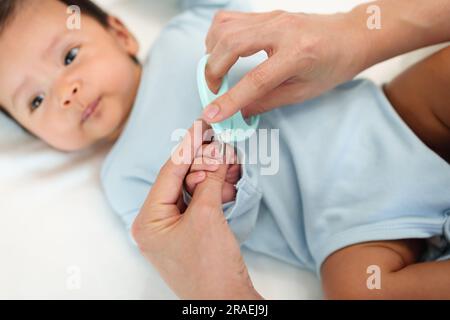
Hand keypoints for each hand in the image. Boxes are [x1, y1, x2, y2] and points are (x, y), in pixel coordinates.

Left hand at [131, 120, 261, 299]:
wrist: (226, 302)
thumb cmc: (210, 267)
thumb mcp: (208, 217)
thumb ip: (211, 180)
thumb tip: (218, 153)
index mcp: (148, 221)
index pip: (168, 174)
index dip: (187, 147)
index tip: (200, 125)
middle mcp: (156, 223)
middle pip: (181, 180)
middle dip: (204, 163)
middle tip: (223, 145)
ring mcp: (174, 228)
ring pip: (193, 190)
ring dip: (213, 176)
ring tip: (231, 162)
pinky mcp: (191, 232)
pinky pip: (201, 203)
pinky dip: (216, 191)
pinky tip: (229, 179)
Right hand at [202, 10, 366, 121]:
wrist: (350, 36)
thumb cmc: (333, 65)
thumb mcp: (303, 92)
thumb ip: (267, 101)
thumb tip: (239, 113)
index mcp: (298, 54)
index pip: (255, 80)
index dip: (230, 100)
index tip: (211, 114)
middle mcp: (282, 30)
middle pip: (231, 45)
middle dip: (212, 72)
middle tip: (212, 91)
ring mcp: (272, 17)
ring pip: (225, 27)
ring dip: (212, 53)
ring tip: (216, 72)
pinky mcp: (266, 14)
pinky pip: (230, 19)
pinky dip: (218, 37)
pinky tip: (222, 52)